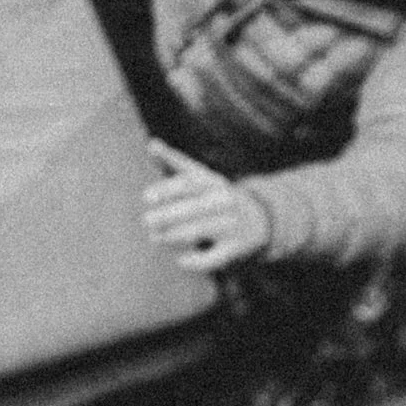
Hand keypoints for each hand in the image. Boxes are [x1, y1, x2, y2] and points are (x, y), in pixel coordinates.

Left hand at [142, 140, 270, 272]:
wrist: (259, 218)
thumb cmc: (217, 195)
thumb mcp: (202, 176)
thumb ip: (176, 161)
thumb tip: (151, 144)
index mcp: (213, 182)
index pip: (189, 184)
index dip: (167, 190)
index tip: (146, 197)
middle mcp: (224, 202)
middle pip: (193, 209)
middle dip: (167, 216)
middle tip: (146, 221)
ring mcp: (231, 225)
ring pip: (199, 232)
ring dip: (173, 237)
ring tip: (155, 238)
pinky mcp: (235, 247)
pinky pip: (214, 257)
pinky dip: (196, 261)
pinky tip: (181, 260)